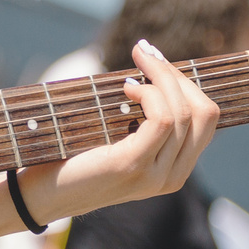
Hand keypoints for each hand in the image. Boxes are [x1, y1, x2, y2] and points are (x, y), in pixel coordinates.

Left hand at [37, 39, 217, 219]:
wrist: (42, 194)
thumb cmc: (76, 159)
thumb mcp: (121, 138)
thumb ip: (146, 119)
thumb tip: (156, 68)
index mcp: (175, 170)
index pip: (206, 119)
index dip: (186, 83)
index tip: (156, 59)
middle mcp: (173, 177)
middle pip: (203, 112)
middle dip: (175, 74)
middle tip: (145, 54)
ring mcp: (156, 175)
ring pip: (183, 112)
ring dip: (159, 77)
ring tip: (132, 70)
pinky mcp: (133, 165)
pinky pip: (161, 119)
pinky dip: (148, 94)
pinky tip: (126, 88)